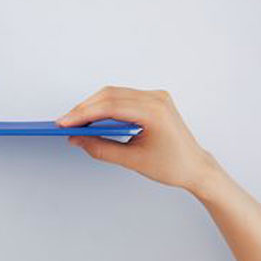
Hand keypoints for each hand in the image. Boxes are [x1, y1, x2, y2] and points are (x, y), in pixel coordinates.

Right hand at [57, 86, 216, 190]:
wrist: (196, 167)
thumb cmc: (172, 165)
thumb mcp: (132, 161)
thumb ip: (100, 148)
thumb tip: (77, 139)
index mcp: (154, 112)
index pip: (109, 107)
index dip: (83, 114)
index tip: (64, 123)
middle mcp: (155, 99)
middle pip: (108, 96)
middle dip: (83, 109)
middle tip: (64, 123)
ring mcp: (155, 97)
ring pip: (113, 94)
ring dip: (91, 105)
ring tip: (74, 121)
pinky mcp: (152, 100)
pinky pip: (122, 97)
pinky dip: (104, 106)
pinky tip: (92, 117)